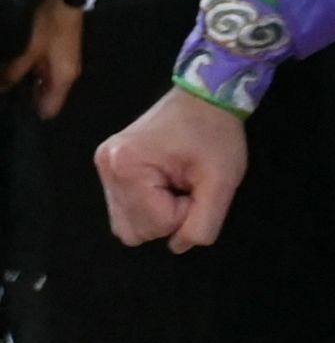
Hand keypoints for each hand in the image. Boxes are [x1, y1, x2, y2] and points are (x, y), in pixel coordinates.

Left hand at [1, 0, 80, 116]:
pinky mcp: (60, 54)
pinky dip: (31, 73)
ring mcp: (64, 64)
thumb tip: (1, 89)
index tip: (13, 110)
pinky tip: (16, 68)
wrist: (66, 0)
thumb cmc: (50, 26)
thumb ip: (13, 73)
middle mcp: (67, 75)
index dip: (31, 114)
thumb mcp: (27, 51)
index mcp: (63, 78)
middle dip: (26, 98)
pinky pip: (44, 72)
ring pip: (43, 85)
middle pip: (46, 99)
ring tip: (8, 80)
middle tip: (6, 93)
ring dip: (27, 84)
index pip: (50, 110)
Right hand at [95, 88, 248, 250]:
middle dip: (168, 216)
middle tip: (186, 185)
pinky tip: (164, 181)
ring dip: (157, 213)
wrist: (205, 96)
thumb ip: (204, 222)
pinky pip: (124, 208)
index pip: (155, 225)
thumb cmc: (216, 133)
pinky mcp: (108, 167)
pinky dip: (147, 204)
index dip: (185, 212)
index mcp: (127, 166)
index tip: (196, 184)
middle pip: (133, 231)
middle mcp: (106, 167)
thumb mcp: (223, 180)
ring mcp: (103, 167)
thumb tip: (178, 246)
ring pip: (126, 224)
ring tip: (175, 182)